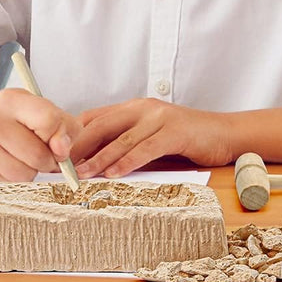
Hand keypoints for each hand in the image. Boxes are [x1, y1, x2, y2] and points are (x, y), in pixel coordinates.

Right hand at [0, 87, 81, 181]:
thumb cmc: (25, 121)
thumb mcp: (48, 112)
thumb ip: (65, 128)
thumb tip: (61, 151)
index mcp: (11, 99)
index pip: (48, 121)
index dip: (59, 137)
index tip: (57, 140)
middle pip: (37, 155)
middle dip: (48, 160)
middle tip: (44, 153)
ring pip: (24, 175)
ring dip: (33, 172)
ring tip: (26, 158)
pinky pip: (11, 186)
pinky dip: (18, 181)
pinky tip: (14, 164)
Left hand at [72, 98, 230, 179]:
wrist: (224, 133)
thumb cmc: (187, 138)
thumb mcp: (151, 136)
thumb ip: (128, 143)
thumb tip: (96, 162)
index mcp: (134, 108)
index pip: (95, 117)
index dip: (74, 134)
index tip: (56, 152)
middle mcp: (143, 108)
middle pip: (102, 125)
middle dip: (79, 146)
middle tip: (60, 164)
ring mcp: (159, 118)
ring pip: (121, 138)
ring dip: (99, 158)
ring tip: (81, 173)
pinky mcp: (174, 132)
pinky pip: (145, 148)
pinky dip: (127, 161)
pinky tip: (114, 173)